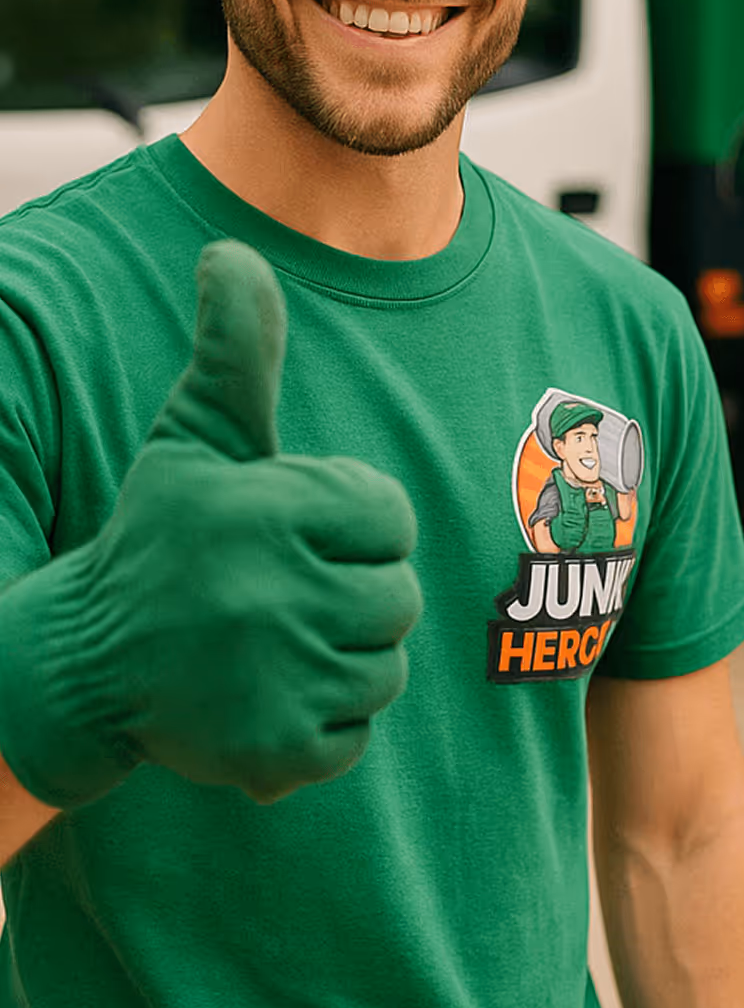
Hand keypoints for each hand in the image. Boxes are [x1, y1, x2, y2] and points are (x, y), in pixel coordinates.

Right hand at [0, 241, 420, 808]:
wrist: (82, 665)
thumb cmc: (158, 537)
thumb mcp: (195, 437)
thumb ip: (235, 351)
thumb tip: (232, 251)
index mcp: (267, 511)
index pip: (390, 517)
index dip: (351, 521)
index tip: (295, 530)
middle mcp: (273, 598)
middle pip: (396, 597)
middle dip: (351, 591)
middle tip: (279, 593)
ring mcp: (275, 683)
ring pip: (384, 668)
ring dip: (340, 658)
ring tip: (270, 644)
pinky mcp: (274, 756)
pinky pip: (355, 735)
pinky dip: (319, 724)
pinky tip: (261, 697)